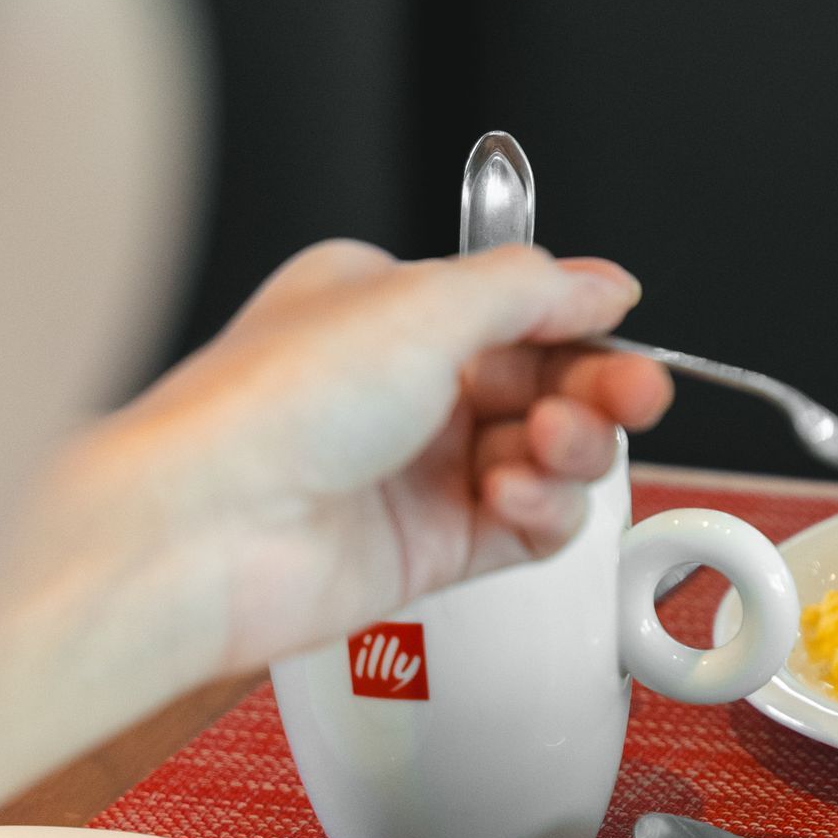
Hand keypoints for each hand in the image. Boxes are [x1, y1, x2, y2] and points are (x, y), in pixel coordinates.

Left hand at [0, 241, 676, 810]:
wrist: (204, 532)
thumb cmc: (269, 408)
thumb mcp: (422, 305)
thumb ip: (531, 290)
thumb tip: (603, 286)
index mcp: (386, 309)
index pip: (518, 310)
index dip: (580, 324)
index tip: (624, 333)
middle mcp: (402, 387)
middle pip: (546, 385)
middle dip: (596, 388)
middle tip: (633, 394)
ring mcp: (417, 472)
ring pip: (546, 459)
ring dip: (569, 450)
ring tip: (551, 446)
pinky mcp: (430, 550)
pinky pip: (528, 528)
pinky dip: (542, 512)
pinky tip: (518, 497)